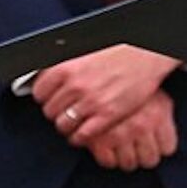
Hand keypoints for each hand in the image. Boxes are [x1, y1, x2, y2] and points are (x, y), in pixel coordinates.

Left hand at [33, 45, 179, 142]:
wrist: (147, 55)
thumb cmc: (121, 50)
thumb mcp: (85, 52)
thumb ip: (67, 66)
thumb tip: (49, 76)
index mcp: (67, 68)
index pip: (39, 92)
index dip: (46, 97)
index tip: (51, 98)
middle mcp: (76, 85)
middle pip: (50, 111)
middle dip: (58, 112)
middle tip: (66, 110)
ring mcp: (91, 102)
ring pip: (63, 125)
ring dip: (68, 126)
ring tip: (75, 122)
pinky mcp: (107, 115)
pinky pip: (82, 135)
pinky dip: (80, 137)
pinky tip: (84, 132)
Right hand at [86, 89, 178, 171]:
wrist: (102, 77)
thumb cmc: (132, 89)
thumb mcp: (158, 100)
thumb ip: (164, 121)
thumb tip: (166, 145)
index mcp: (158, 116)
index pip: (168, 149)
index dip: (161, 147)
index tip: (156, 145)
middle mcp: (141, 127)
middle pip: (149, 160)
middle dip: (145, 155)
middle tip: (139, 148)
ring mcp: (119, 135)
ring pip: (129, 164)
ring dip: (127, 158)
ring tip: (124, 149)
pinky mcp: (98, 140)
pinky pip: (107, 162)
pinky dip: (108, 158)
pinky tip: (110, 149)